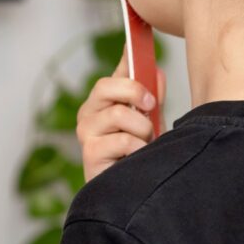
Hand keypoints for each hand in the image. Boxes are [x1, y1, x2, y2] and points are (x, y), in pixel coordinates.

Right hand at [76, 52, 165, 181]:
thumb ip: (152, 96)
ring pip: (118, 114)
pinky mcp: (90, 154)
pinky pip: (124, 141)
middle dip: (135, 93)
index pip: (111, 73)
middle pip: (105, 86)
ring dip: (142, 130)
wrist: (131, 192)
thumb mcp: (149, 120)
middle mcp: (88, 114)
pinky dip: (138, 149)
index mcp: (101, 102)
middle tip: (151, 106)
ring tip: (145, 144)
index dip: (127, 59)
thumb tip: (157, 71)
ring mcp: (86, 134)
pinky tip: (136, 159)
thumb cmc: (138, 155)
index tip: (142, 52)